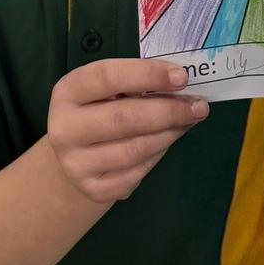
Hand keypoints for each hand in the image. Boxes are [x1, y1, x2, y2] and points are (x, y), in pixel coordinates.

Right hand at [46, 59, 207, 204]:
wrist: (72, 154)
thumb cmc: (97, 110)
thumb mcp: (105, 90)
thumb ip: (136, 83)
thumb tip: (180, 84)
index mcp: (68, 92)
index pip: (107, 77)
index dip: (147, 75)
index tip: (181, 77)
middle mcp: (64, 128)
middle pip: (124, 118)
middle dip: (168, 111)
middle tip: (199, 106)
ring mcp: (76, 164)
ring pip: (134, 149)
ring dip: (169, 134)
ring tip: (188, 121)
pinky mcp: (93, 190)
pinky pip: (136, 174)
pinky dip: (157, 156)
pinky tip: (166, 142)